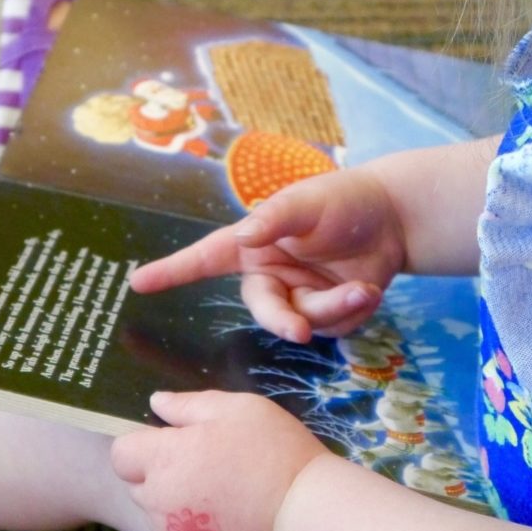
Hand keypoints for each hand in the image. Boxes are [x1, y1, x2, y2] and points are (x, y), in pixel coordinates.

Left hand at [110, 390, 329, 530]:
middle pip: (138, 486)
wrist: (307, 514)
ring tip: (221, 496)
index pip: (122, 454)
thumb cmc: (273, 451)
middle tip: (203, 468)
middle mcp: (159, 502)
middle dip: (159, 475)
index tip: (173, 445)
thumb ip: (188, 405)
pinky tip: (228, 522)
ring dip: (175, 506)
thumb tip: (156, 402)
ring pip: (158, 516)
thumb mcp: (236, 409)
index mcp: (164, 459)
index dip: (143, 446)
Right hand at [130, 167, 405, 341]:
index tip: (137, 283)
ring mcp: (298, 296)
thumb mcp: (306, 202)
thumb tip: (243, 237)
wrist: (394, 219)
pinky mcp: (326, 312)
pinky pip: (331, 328)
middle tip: (299, 330)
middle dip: (281, 321)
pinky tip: (369, 289)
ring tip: (364, 287)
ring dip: (333, 309)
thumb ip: (274, 219)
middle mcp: (270, 273)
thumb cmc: (342, 200)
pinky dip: (353, 312)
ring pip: (302, 322)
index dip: (171, 271)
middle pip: (262, 309)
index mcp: (253, 244)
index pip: (205, 259)